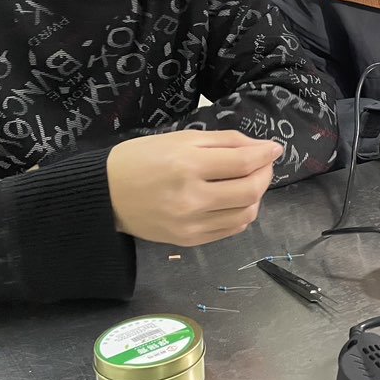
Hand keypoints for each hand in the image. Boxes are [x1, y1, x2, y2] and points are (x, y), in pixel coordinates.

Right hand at [107, 130, 283, 246]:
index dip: (266, 154)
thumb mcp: (181, 138)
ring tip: (248, 181)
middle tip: (263, 164)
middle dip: (265, 174)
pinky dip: (242, 214)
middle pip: (250, 191)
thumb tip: (261, 147)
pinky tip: (235, 201)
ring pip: (245, 214)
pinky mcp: (188, 241)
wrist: (105, 193)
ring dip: (256, 196)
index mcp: (187, 166)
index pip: (243, 163)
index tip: (274, 148)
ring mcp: (190, 224)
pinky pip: (230, 230)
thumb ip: (224, 141)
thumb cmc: (142, 158)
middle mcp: (191, 198)